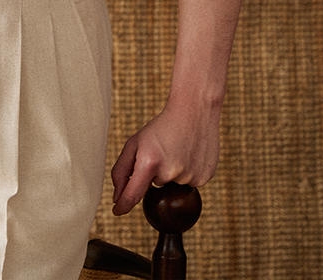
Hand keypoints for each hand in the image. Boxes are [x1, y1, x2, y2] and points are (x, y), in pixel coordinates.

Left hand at [110, 95, 220, 215]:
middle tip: (163, 149)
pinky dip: (187, 172)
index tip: (117, 211)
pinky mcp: (204, 177)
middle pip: (155, 185)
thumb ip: (122, 171)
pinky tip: (189, 153)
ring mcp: (189, 176)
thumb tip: (117, 197)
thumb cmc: (161, 127)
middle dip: (155, 171)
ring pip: (173, 184)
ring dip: (172, 172)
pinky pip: (190, 182)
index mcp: (149, 162)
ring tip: (177, 148)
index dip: (123, 205)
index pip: (133, 195)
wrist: (194, 110)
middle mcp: (170, 172)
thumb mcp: (135, 142)